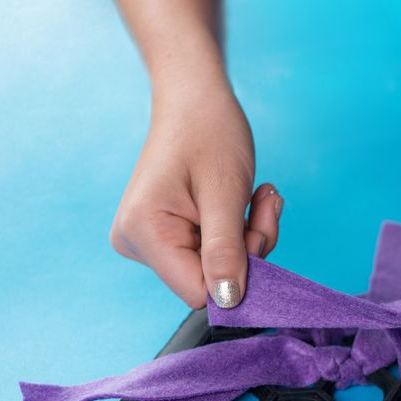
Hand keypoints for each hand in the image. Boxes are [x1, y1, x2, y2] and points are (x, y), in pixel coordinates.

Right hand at [110, 78, 281, 308]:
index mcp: (144, 232)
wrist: (195, 98)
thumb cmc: (209, 131)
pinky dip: (238, 232)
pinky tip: (246, 199)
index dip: (238, 275)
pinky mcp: (165, 235)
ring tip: (258, 195)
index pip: (198, 292)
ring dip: (248, 237)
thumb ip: (226, 250)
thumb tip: (229, 302)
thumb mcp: (225, 193)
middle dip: (247, 249)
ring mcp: (149, 240)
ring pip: (216, 268)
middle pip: (209, 280)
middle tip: (263, 203)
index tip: (259, 232)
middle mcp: (136, 243)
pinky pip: (212, 252)